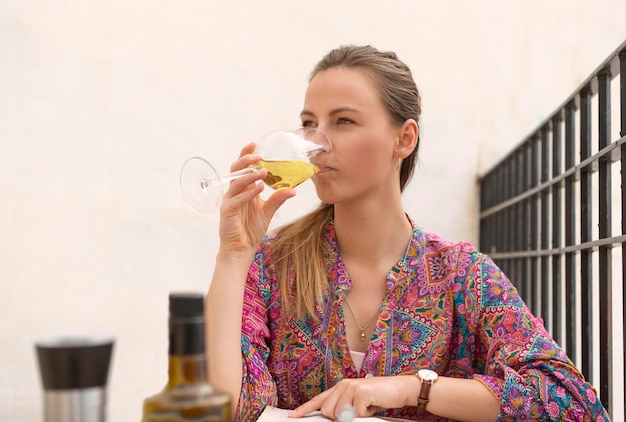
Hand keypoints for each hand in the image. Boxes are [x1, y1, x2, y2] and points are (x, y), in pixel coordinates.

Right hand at [218, 142, 295, 253]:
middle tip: (258, 156)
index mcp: (243, 189)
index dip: (246, 155)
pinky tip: (259, 188)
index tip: (254, 144)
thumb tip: (293, 190)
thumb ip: (278, 198)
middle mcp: (235, 192)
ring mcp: (230, 201)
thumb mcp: (268, 211)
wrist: (241, 248)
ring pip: (237, 183)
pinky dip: (248, 193)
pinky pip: (237, 199)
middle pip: (236, 170)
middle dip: (246, 161)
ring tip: (263, 171)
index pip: (243, 168)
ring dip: (250, 176)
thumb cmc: (251, 229)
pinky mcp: (227, 211)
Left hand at [289, 376, 418, 419]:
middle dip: (340, 418)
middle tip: (358, 411)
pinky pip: (356, 415)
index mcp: (340, 387)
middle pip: (327, 412)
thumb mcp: (358, 403)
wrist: (400, 389)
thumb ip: (343, 408)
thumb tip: (332, 417)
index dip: (305, 409)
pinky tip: (372, 405)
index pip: (319, 399)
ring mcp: (351, 387)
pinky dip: (365, 415)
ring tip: (366, 407)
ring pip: (339, 415)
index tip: (293, 416)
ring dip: (354, 416)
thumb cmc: (379, 397)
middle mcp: (343, 384)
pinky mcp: (360, 392)